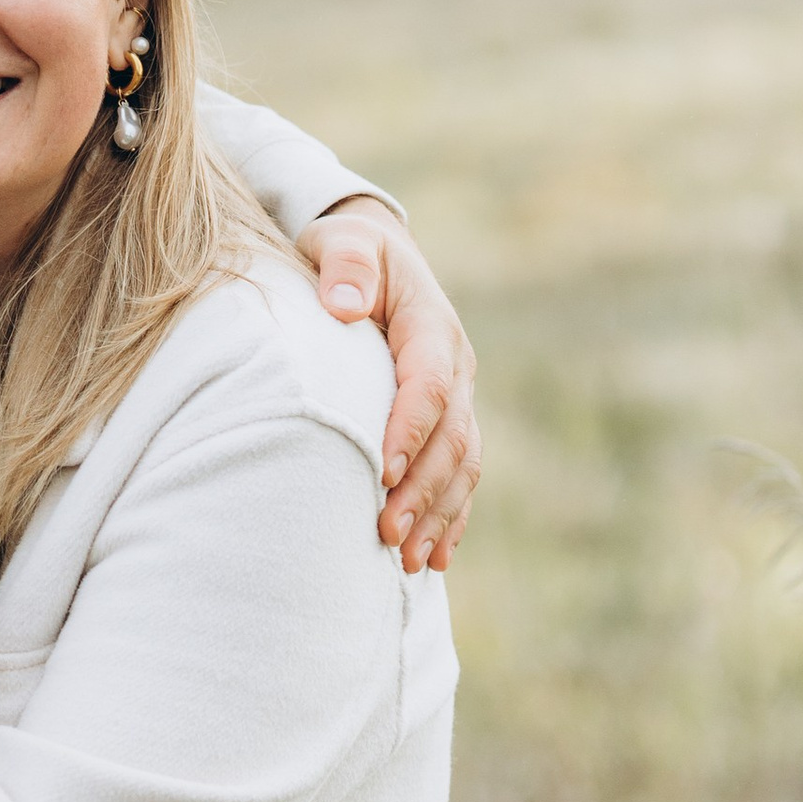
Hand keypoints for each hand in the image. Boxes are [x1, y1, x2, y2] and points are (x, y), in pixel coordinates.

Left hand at [295, 199, 480, 570]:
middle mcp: (455, 368)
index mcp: (432, 327)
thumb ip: (346, 265)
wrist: (371, 256)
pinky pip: (458, 476)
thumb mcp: (342, 240)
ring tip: (405, 561)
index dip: (409, 431)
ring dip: (436, 515)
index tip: (381, 472)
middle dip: (423, 490)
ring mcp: (456, 400)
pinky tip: (431, 558)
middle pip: (450, 438)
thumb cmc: (346, 249)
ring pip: (460, 466)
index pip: (429, 386)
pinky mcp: (446, 423)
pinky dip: (449, 517)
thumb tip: (346, 306)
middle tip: (387, 534)